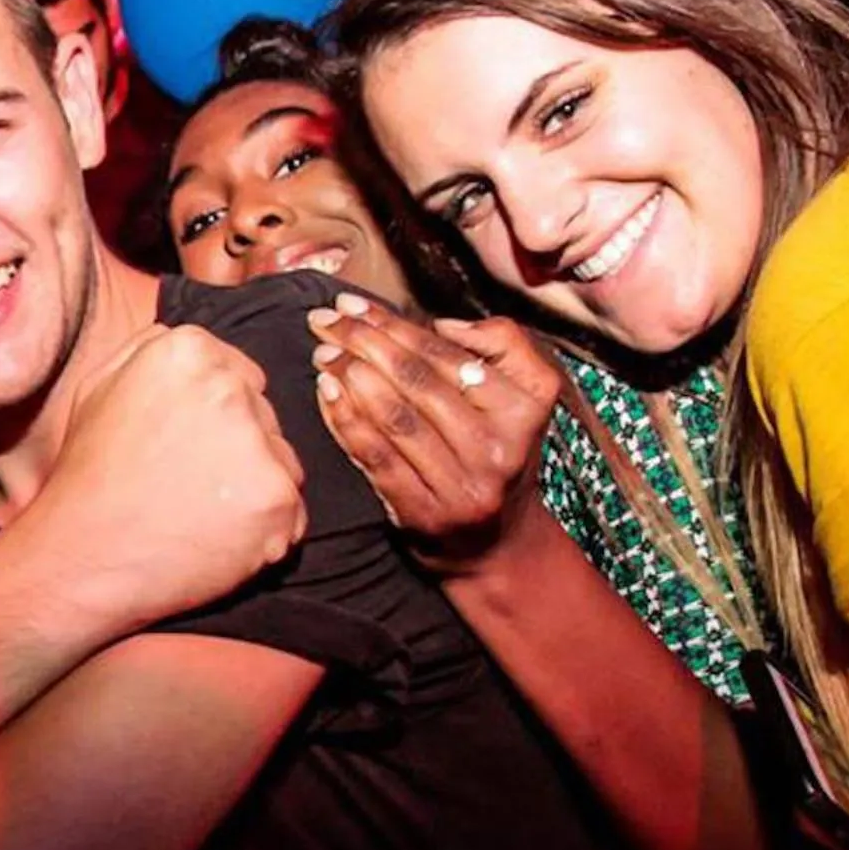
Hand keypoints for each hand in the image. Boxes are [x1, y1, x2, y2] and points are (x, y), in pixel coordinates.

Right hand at [32, 324, 305, 634]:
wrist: (82, 557)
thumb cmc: (88, 478)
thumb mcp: (99, 388)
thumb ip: (150, 351)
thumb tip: (193, 346)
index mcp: (188, 351)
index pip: (243, 378)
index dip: (216, 421)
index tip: (183, 449)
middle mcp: (229, 388)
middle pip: (266, 420)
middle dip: (239, 452)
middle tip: (187, 485)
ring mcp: (257, 445)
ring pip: (283, 465)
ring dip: (255, 491)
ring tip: (198, 514)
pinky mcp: (275, 499)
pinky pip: (292, 514)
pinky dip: (265, 534)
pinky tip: (216, 540)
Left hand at [308, 297, 558, 573]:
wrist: (498, 544)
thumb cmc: (498, 453)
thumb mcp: (525, 399)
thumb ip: (501, 348)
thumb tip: (443, 325)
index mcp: (524, 410)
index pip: (447, 356)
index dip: (394, 325)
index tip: (352, 305)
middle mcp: (499, 448)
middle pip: (418, 381)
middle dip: (364, 343)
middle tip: (324, 320)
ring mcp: (462, 485)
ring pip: (396, 417)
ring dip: (350, 376)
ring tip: (322, 351)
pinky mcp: (425, 514)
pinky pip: (377, 457)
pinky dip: (345, 420)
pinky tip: (325, 392)